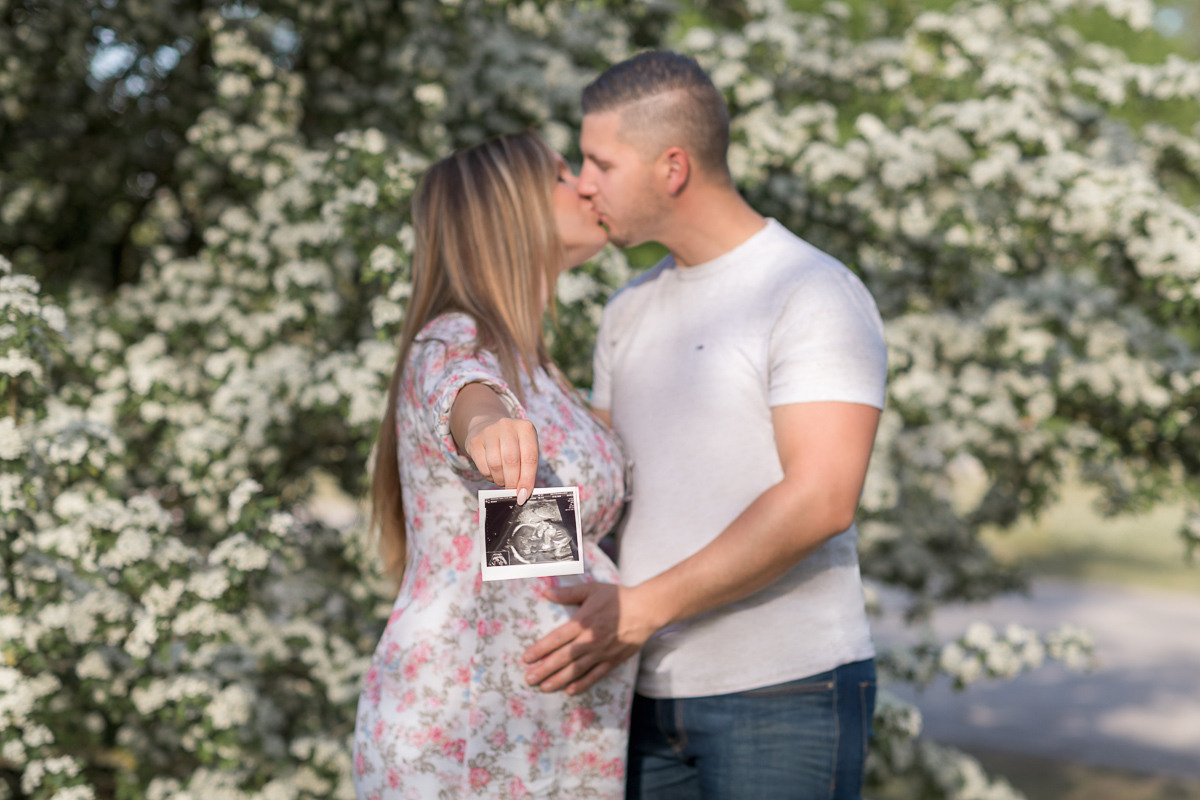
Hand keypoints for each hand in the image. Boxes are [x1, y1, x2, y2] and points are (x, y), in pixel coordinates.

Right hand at [450, 383, 538, 502]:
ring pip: (496, 465)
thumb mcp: (524, 449)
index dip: (527, 479)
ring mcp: (489, 432)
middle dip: (513, 482)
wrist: (487, 426)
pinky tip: (493, 474)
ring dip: (500, 480)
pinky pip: (483, 467)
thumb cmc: (512, 444)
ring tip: (503, 480)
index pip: (530, 458)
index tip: (524, 495)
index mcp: (526, 428)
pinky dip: (490, 477)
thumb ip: (527, 469)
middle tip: (512, 491)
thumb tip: (523, 493)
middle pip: (511, 461)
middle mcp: (507, 426)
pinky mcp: (474, 441)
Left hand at [521, 582, 658, 693]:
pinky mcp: (613, 660)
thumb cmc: (617, 597)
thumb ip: (567, 592)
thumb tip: (545, 592)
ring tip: (543, 687)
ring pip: (576, 670)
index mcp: (583, 622)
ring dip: (558, 680)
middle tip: (528, 679)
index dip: (540, 649)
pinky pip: (595, 675)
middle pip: (563, 658)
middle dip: (544, 669)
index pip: (556, 638)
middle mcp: (590, 640)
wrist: (645, 610)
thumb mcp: (591, 589)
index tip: (526, 658)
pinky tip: (569, 690)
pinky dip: (582, 684)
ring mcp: (602, 652)